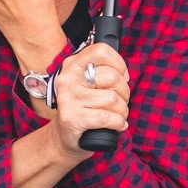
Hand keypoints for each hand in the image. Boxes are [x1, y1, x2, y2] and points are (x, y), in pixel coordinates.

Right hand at [49, 42, 131, 158]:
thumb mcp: (88, 84)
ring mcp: (68, 99)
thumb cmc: (83, 108)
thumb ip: (102, 71)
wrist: (63, 137)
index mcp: (72, 65)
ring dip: (122, 110)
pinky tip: (117, 125)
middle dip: (124, 92)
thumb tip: (124, 73)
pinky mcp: (72, 118)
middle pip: (112, 76)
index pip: (100, 50)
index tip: (122, 76)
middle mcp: (67, 79)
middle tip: (120, 101)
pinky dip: (119, 123)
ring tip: (117, 115)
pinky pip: (108, 117)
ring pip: (112, 99)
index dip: (118, 63)